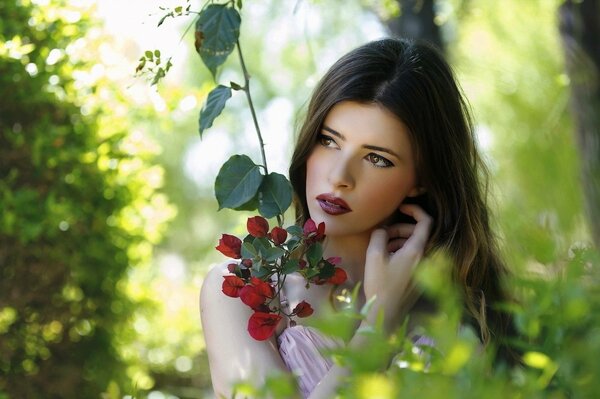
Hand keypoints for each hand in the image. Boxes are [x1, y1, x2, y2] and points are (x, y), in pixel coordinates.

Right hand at [363, 204, 432, 329]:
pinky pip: (415, 257)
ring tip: (382, 247)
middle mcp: (425, 258)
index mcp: (417, 250)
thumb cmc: (379, 284)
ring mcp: (424, 269)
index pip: (426, 221)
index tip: (401, 207)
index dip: (415, 210)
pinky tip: (387, 260)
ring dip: (400, 241)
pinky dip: (402, 253)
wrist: (385, 314)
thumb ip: (379, 236)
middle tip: (383, 234)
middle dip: (400, 228)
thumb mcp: (374, 256)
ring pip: (416, 246)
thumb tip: (383, 230)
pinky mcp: (420, 278)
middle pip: (418, 233)